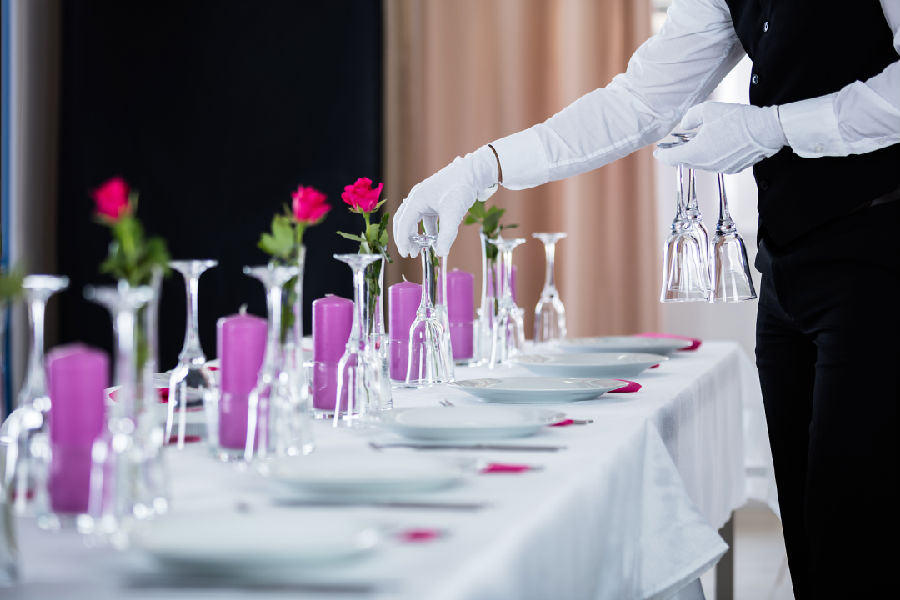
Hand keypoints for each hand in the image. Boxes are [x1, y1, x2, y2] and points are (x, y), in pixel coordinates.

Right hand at [393, 145, 499, 257]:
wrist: (473, 172)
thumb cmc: (460, 188)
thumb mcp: (453, 214)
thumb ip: (446, 235)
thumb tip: (441, 253)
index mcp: (416, 199)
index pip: (403, 223)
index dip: (402, 240)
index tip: (405, 254)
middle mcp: (417, 198)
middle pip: (403, 221)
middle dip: (405, 238)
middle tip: (410, 254)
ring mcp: (424, 199)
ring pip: (413, 220)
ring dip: (415, 235)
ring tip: (419, 249)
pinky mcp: (433, 201)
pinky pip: (425, 218)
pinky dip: (427, 230)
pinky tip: (433, 240)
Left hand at [654, 101, 786, 172]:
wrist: (767, 130)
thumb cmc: (737, 118)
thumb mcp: (708, 110)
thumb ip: (690, 118)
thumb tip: (685, 125)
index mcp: (696, 153)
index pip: (671, 158)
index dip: (662, 155)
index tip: (657, 152)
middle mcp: (706, 165)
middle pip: (685, 161)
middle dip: (676, 154)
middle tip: (670, 147)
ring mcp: (720, 168)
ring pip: (701, 162)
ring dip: (694, 154)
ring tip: (691, 143)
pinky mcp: (734, 168)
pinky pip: (715, 163)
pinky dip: (709, 155)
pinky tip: (712, 144)